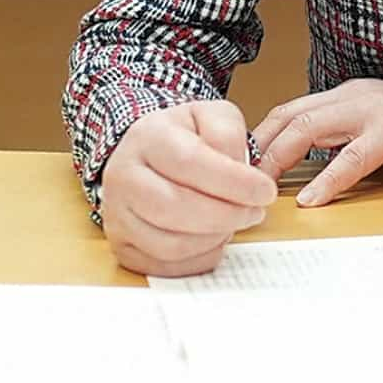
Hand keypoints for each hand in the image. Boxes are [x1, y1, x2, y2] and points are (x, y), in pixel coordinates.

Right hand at [97, 99, 271, 276]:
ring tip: (233, 221)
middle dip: (226, 215)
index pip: (189, 162)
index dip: (233, 182)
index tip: (265, 192)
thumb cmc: (183, 139)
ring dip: (214, 238)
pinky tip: (213, 238)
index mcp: (147, 136)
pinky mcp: (121, 245)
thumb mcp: (211, 116)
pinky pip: (164, 266)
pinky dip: (198, 258)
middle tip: (254, 212)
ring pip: (170, 243)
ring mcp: (117, 214)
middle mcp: (122, 175)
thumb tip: (238, 171)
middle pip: (174, 207)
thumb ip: (227, 133)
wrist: (147, 157)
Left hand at [249, 79, 382, 206]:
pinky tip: (313, 199)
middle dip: (260, 147)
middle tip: (240, 177)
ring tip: (263, 185)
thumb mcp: (373, 125)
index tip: (242, 163)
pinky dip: (327, 179)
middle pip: (290, 116)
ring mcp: (371, 110)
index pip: (290, 110)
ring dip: (280, 157)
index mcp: (345, 95)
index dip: (261, 136)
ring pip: (310, 128)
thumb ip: (341, 136)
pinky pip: (351, 157)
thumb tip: (302, 160)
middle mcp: (353, 96)